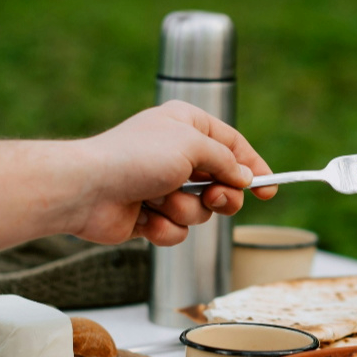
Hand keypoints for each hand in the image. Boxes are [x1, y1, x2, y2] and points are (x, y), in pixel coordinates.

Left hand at [71, 100, 276, 245]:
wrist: (86, 190)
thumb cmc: (134, 158)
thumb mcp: (193, 145)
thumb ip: (226, 161)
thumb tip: (243, 178)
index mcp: (186, 126)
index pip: (233, 146)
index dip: (253, 168)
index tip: (269, 190)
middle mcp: (176, 154)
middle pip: (223, 184)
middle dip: (219, 197)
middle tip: (214, 198)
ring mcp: (163, 186)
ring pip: (200, 211)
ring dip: (183, 210)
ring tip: (158, 199)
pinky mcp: (151, 215)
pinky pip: (177, 230)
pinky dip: (164, 227)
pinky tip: (144, 217)